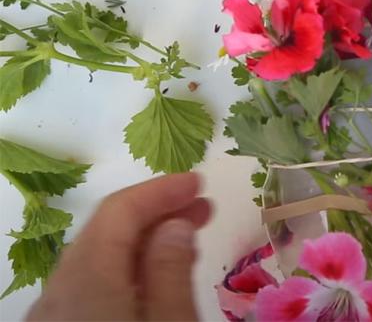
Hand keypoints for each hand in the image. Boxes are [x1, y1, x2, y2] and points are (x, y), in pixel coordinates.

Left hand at [27, 172, 211, 320]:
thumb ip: (171, 272)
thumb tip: (175, 223)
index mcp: (88, 280)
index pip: (118, 212)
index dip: (160, 190)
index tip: (198, 182)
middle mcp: (59, 291)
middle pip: (105, 233)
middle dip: (156, 213)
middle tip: (201, 208)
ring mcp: (53, 314)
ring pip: (96, 261)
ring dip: (143, 242)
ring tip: (188, 240)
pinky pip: (89, 287)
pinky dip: (125, 270)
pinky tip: (156, 279)